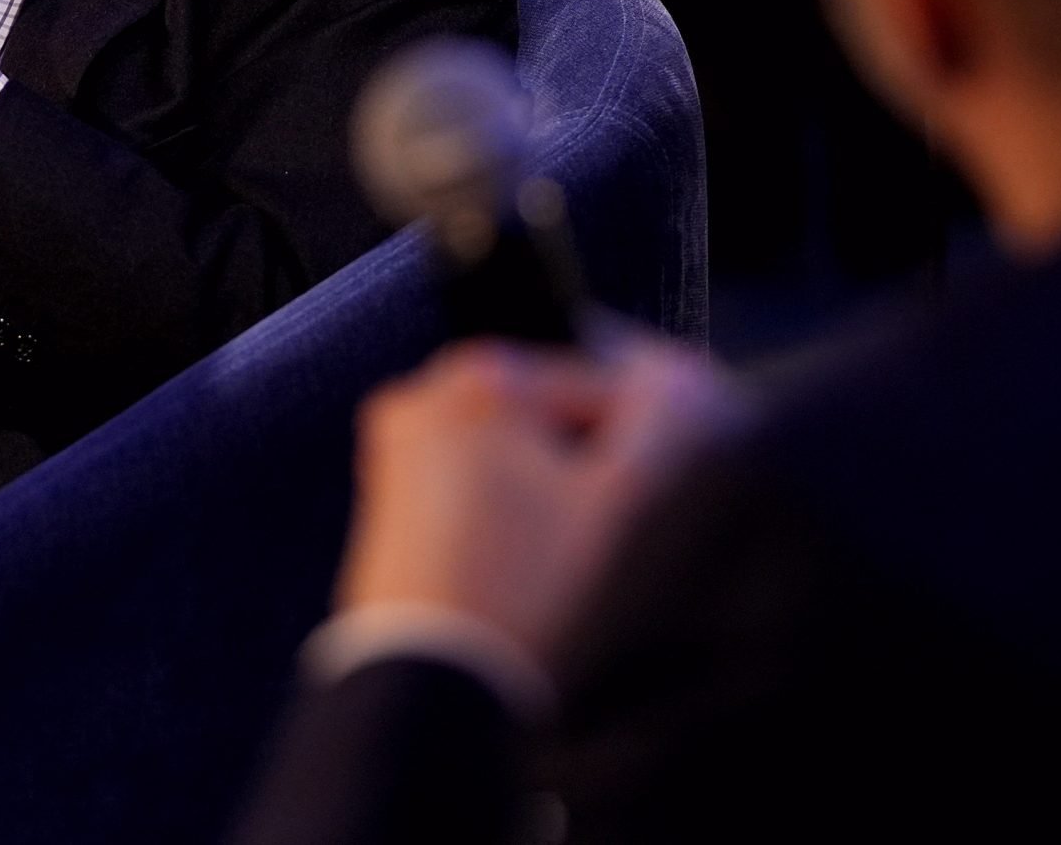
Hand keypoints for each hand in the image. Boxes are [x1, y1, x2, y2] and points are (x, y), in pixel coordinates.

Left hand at [333, 333, 750, 661]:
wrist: (432, 685)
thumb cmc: (527, 590)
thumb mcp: (623, 498)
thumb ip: (661, 417)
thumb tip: (672, 375)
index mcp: (480, 376)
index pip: (598, 388)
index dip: (636, 449)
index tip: (639, 503)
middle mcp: (424, 397)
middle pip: (550, 420)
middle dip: (582, 470)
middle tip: (591, 539)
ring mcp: (397, 453)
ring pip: (514, 458)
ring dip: (546, 496)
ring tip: (551, 562)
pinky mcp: (388, 505)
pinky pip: (473, 492)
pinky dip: (504, 519)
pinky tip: (516, 570)